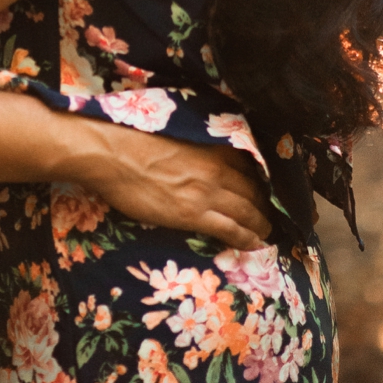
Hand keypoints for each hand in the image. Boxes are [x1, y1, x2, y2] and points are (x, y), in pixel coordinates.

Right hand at [75, 126, 269, 249]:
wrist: (114, 155)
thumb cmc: (134, 142)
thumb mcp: (175, 137)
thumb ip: (195, 148)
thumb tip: (196, 157)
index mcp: (212, 147)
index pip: (249, 166)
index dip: (258, 181)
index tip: (261, 191)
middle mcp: (217, 169)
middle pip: (254, 191)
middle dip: (265, 206)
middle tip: (268, 216)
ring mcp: (208, 193)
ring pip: (249, 212)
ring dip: (261, 225)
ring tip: (266, 234)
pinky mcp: (194, 215)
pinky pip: (231, 230)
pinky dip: (246, 238)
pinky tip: (253, 244)